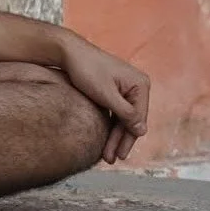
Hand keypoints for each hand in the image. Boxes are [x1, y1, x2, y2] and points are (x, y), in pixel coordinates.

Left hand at [60, 36, 149, 162]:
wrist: (67, 51)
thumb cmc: (86, 70)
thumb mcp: (106, 94)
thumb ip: (125, 113)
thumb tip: (142, 130)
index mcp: (140, 85)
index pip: (138, 119)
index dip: (128, 138)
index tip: (119, 155)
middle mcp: (137, 86)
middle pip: (131, 120)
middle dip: (120, 140)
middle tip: (111, 159)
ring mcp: (125, 87)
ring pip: (122, 118)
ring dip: (114, 136)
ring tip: (107, 155)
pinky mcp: (114, 89)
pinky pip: (115, 111)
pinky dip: (109, 124)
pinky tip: (104, 140)